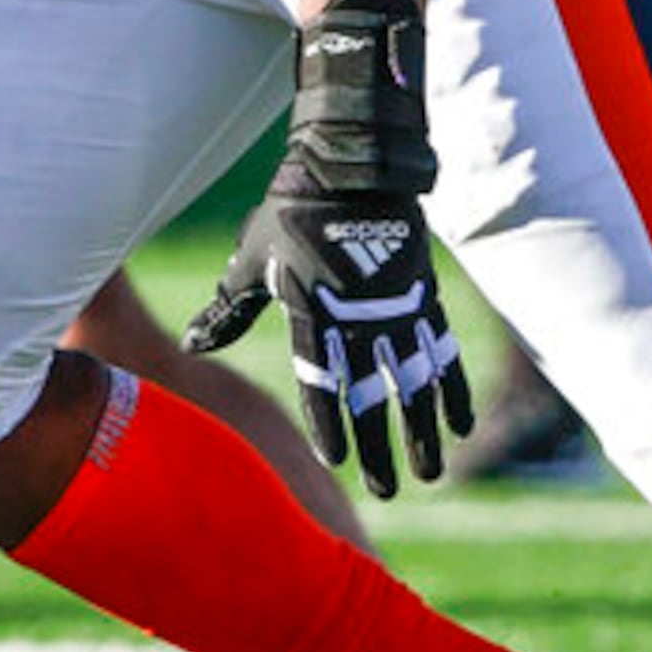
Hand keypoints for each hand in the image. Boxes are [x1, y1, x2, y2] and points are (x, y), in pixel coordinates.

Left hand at [184, 0, 470, 497]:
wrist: (352, 162)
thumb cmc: (290, 210)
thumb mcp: (252, 259)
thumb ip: (230, 308)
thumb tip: (192, 341)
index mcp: (313, 308)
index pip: (321, 379)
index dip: (330, 422)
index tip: (337, 460)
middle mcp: (359, 314)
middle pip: (373, 393)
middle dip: (380, 445)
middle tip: (385, 488)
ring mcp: (398, 306)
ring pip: (416, 381)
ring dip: (424, 430)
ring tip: (428, 473)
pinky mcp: (425, 294)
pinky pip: (444, 350)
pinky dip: (453, 388)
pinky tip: (459, 425)